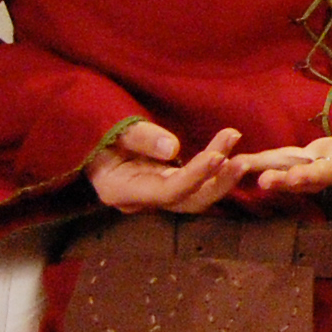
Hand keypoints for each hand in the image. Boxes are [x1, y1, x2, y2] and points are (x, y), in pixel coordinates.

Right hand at [88, 119, 244, 213]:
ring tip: (235, 142)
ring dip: (221, 173)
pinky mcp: (167, 187)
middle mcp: (141, 202)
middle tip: (241, 159)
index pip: (166, 192)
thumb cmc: (96, 133)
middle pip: (188, 202)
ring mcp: (155, 197)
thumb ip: (141, 138)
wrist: (90, 141)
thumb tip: (172, 148)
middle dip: (218, 182)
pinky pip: (196, 185)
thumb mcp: (112, 130)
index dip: (195, 176)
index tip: (218, 155)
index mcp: (121, 192)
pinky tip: (230, 149)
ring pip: (196, 194)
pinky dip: (215, 169)